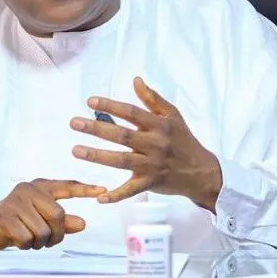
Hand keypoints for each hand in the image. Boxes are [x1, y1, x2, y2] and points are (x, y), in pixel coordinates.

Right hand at [0, 179, 105, 249]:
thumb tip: (82, 223)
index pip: (67, 186)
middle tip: (46, 240)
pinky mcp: (4, 216)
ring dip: (38, 242)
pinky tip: (17, 239)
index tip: (103, 191)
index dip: (86, 189)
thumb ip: (62, 221)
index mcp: (40, 186)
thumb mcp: (41, 220)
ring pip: (43, 230)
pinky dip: (25, 245)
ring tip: (29, 238)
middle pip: (58, 215)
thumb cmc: (16, 222)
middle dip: (56, 234)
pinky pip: (27, 238)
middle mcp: (29, 189)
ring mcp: (15, 201)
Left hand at [70, 77, 222, 210]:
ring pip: (121, 160)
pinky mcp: (150, 183)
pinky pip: (131, 190)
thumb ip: (153, 98)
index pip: (131, 113)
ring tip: (76, 150)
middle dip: (96, 129)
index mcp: (158, 125)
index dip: (110, 106)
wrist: (201, 171)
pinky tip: (100, 197)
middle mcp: (154, 144)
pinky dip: (116, 195)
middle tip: (74, 123)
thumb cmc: (184, 140)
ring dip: (97, 156)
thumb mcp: (173, 115)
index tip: (90, 101)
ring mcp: (151, 165)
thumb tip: (135, 80)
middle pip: (122, 135)